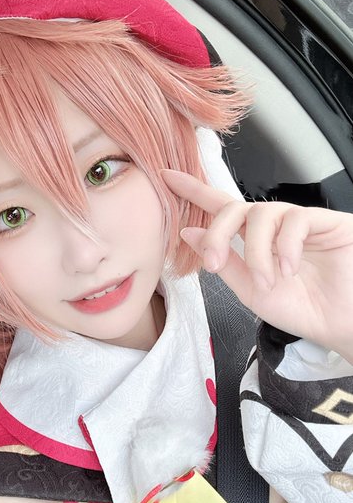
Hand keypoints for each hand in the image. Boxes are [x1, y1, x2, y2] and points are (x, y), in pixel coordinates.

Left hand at [162, 170, 352, 362]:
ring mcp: (300, 223)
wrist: (341, 325)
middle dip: (217, 233)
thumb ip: (223, 261)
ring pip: (263, 214)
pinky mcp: (326, 222)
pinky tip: (289, 268)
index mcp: (255, 242)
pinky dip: (286, 247)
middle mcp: (275, 228)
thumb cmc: (303, 309)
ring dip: (257, 251)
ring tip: (267, 280)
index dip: (195, 191)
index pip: (221, 209)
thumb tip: (190, 232)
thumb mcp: (251, 290)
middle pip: (236, 208)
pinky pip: (296, 220)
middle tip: (214, 264)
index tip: (166, 177)